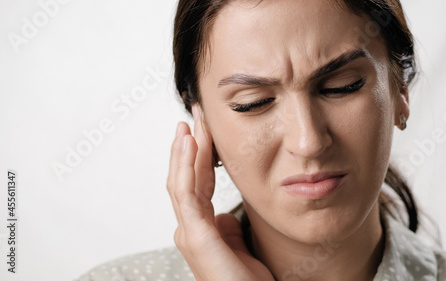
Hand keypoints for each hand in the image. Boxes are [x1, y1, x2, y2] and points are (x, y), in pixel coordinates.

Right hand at [166, 104, 274, 280]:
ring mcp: (189, 232)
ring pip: (182, 180)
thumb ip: (227, 228)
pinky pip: (186, 193)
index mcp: (200, 228)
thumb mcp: (239, 245)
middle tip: (195, 115)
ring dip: (185, 149)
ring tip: (190, 122)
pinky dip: (185, 166)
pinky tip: (189, 144)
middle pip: (185, 176)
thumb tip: (223, 213)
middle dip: (189, 144)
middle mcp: (189, 228)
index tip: (204, 129)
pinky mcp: (195, 236)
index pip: (196, 182)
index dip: (199, 155)